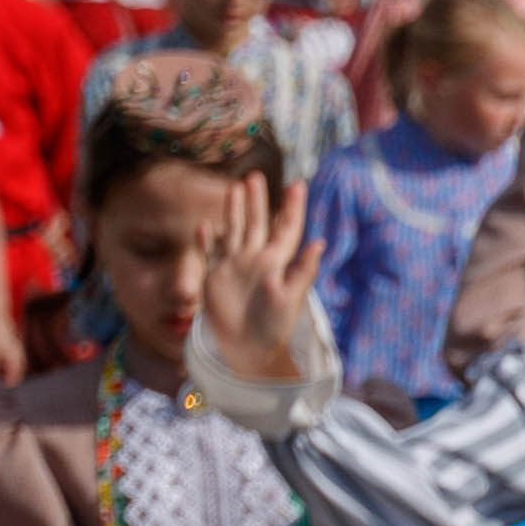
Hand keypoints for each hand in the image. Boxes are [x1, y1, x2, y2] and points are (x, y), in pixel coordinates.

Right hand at [194, 170, 321, 387]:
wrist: (248, 349)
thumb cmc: (275, 327)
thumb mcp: (292, 298)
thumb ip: (304, 270)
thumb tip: (319, 243)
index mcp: (275, 261)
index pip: (286, 228)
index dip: (292, 207)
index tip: (298, 185)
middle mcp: (255, 259)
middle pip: (257, 222)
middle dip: (257, 200)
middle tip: (255, 176)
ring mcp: (234, 266)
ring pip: (234, 230)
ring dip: (234, 210)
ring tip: (235, 188)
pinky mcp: (215, 277)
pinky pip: (210, 253)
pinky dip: (206, 239)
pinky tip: (205, 226)